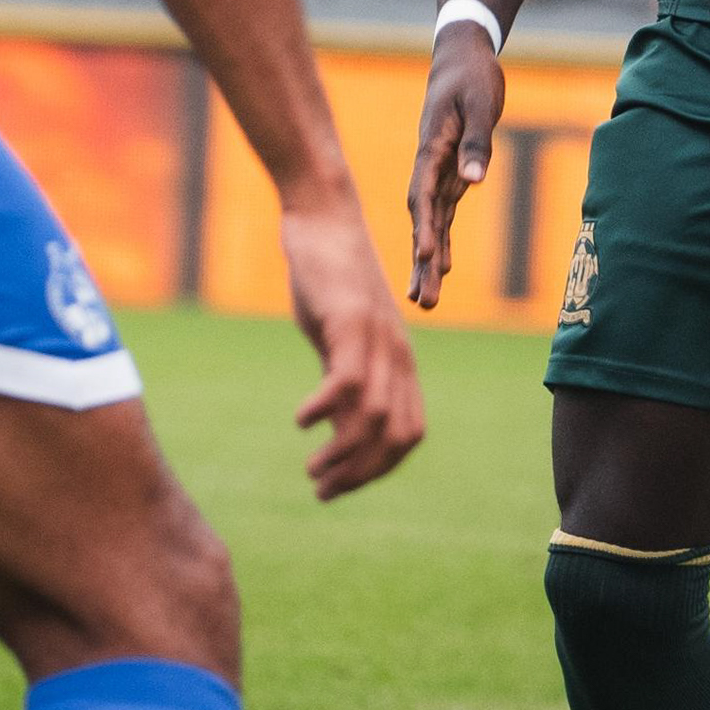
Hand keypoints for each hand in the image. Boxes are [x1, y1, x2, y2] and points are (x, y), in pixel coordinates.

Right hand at [282, 196, 424, 499]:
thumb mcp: (339, 342)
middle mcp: (398, 355)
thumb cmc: (328, 283)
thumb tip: (339, 436)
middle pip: (396, 436)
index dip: (377, 470)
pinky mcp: (351, 318)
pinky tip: (301, 420)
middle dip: (362, 475)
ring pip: (374, 415)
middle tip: (323, 490)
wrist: (324, 219)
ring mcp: (377, 336)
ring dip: (342, 454)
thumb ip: (345, 384)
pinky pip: (348, 379)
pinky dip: (326, 409)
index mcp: (400, 364)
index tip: (338, 487)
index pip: (407, 436)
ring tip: (312, 470)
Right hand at [405, 29, 504, 307]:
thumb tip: (474, 182)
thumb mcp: (480, 104)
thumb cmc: (472, 76)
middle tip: (422, 301)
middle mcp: (429, 167)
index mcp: (431, 150)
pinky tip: (443, 267)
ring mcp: (437, 172)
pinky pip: (444, 214)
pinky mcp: (450, 173)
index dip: (426, 230)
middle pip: (424, 221)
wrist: (463, 56)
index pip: (425, 196)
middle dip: (422, 262)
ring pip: (432, 224)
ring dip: (428, 261)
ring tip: (424, 300)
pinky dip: (442, 240)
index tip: (427, 259)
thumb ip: (477, 142)